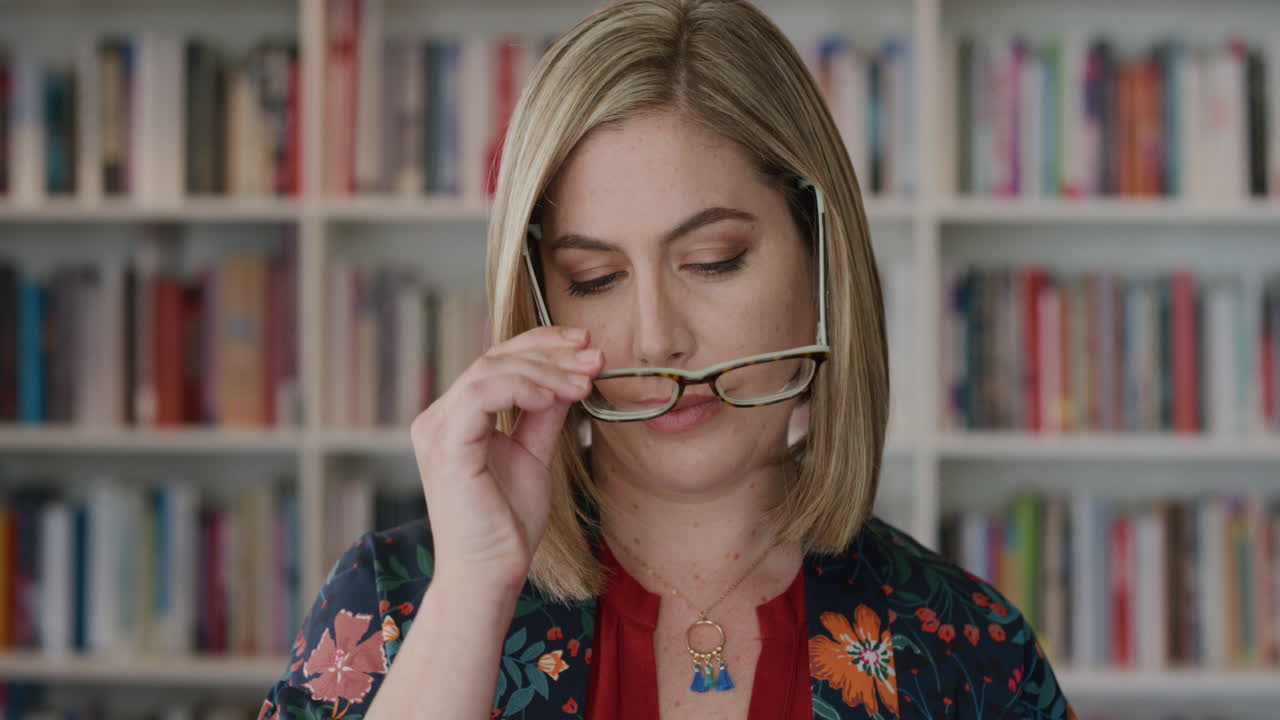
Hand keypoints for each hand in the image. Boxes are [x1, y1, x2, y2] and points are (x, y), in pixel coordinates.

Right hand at [409, 326, 602, 589]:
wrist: (490, 575)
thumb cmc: (507, 525)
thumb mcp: (534, 455)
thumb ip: (544, 415)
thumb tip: (571, 375)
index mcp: (457, 418)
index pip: (497, 361)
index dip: (542, 344)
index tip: (586, 344)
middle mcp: (439, 418)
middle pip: (495, 358)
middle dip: (551, 353)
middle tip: (595, 359)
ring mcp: (438, 430)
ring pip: (490, 369)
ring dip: (544, 370)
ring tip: (582, 383)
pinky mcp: (446, 446)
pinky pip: (481, 395)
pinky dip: (522, 387)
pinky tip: (554, 397)